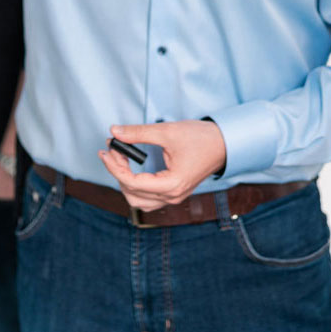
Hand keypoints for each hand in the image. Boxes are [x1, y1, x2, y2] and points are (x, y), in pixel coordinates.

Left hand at [97, 120, 226, 211]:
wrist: (224, 143)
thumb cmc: (201, 138)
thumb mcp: (167, 131)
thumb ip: (139, 133)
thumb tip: (115, 131)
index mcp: (172, 185)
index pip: (132, 183)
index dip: (114, 167)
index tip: (106, 150)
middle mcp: (172, 196)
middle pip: (132, 195)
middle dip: (118, 172)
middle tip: (113, 149)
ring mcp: (174, 196)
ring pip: (139, 200)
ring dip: (125, 180)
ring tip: (119, 157)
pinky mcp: (174, 191)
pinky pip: (148, 196)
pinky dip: (135, 184)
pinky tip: (130, 166)